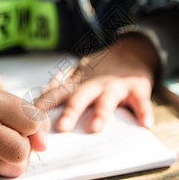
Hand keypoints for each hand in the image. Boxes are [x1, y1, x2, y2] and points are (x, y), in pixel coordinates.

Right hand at [0, 85, 49, 176]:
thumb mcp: (6, 99)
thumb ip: (32, 118)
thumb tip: (42, 146)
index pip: (33, 122)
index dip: (34, 125)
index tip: (24, 122)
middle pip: (22, 151)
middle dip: (26, 146)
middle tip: (15, 136)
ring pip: (14, 168)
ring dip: (15, 159)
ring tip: (2, 144)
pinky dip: (0, 165)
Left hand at [35, 35, 157, 132]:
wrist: (132, 52)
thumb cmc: (100, 70)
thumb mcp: (76, 73)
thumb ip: (58, 85)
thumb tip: (37, 100)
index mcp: (78, 84)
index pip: (57, 94)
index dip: (45, 104)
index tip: (33, 117)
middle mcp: (94, 84)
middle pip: (80, 97)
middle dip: (70, 111)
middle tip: (62, 127)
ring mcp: (116, 86)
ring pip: (107, 99)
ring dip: (101, 112)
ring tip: (96, 127)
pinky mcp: (137, 88)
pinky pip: (141, 101)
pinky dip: (144, 112)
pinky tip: (145, 124)